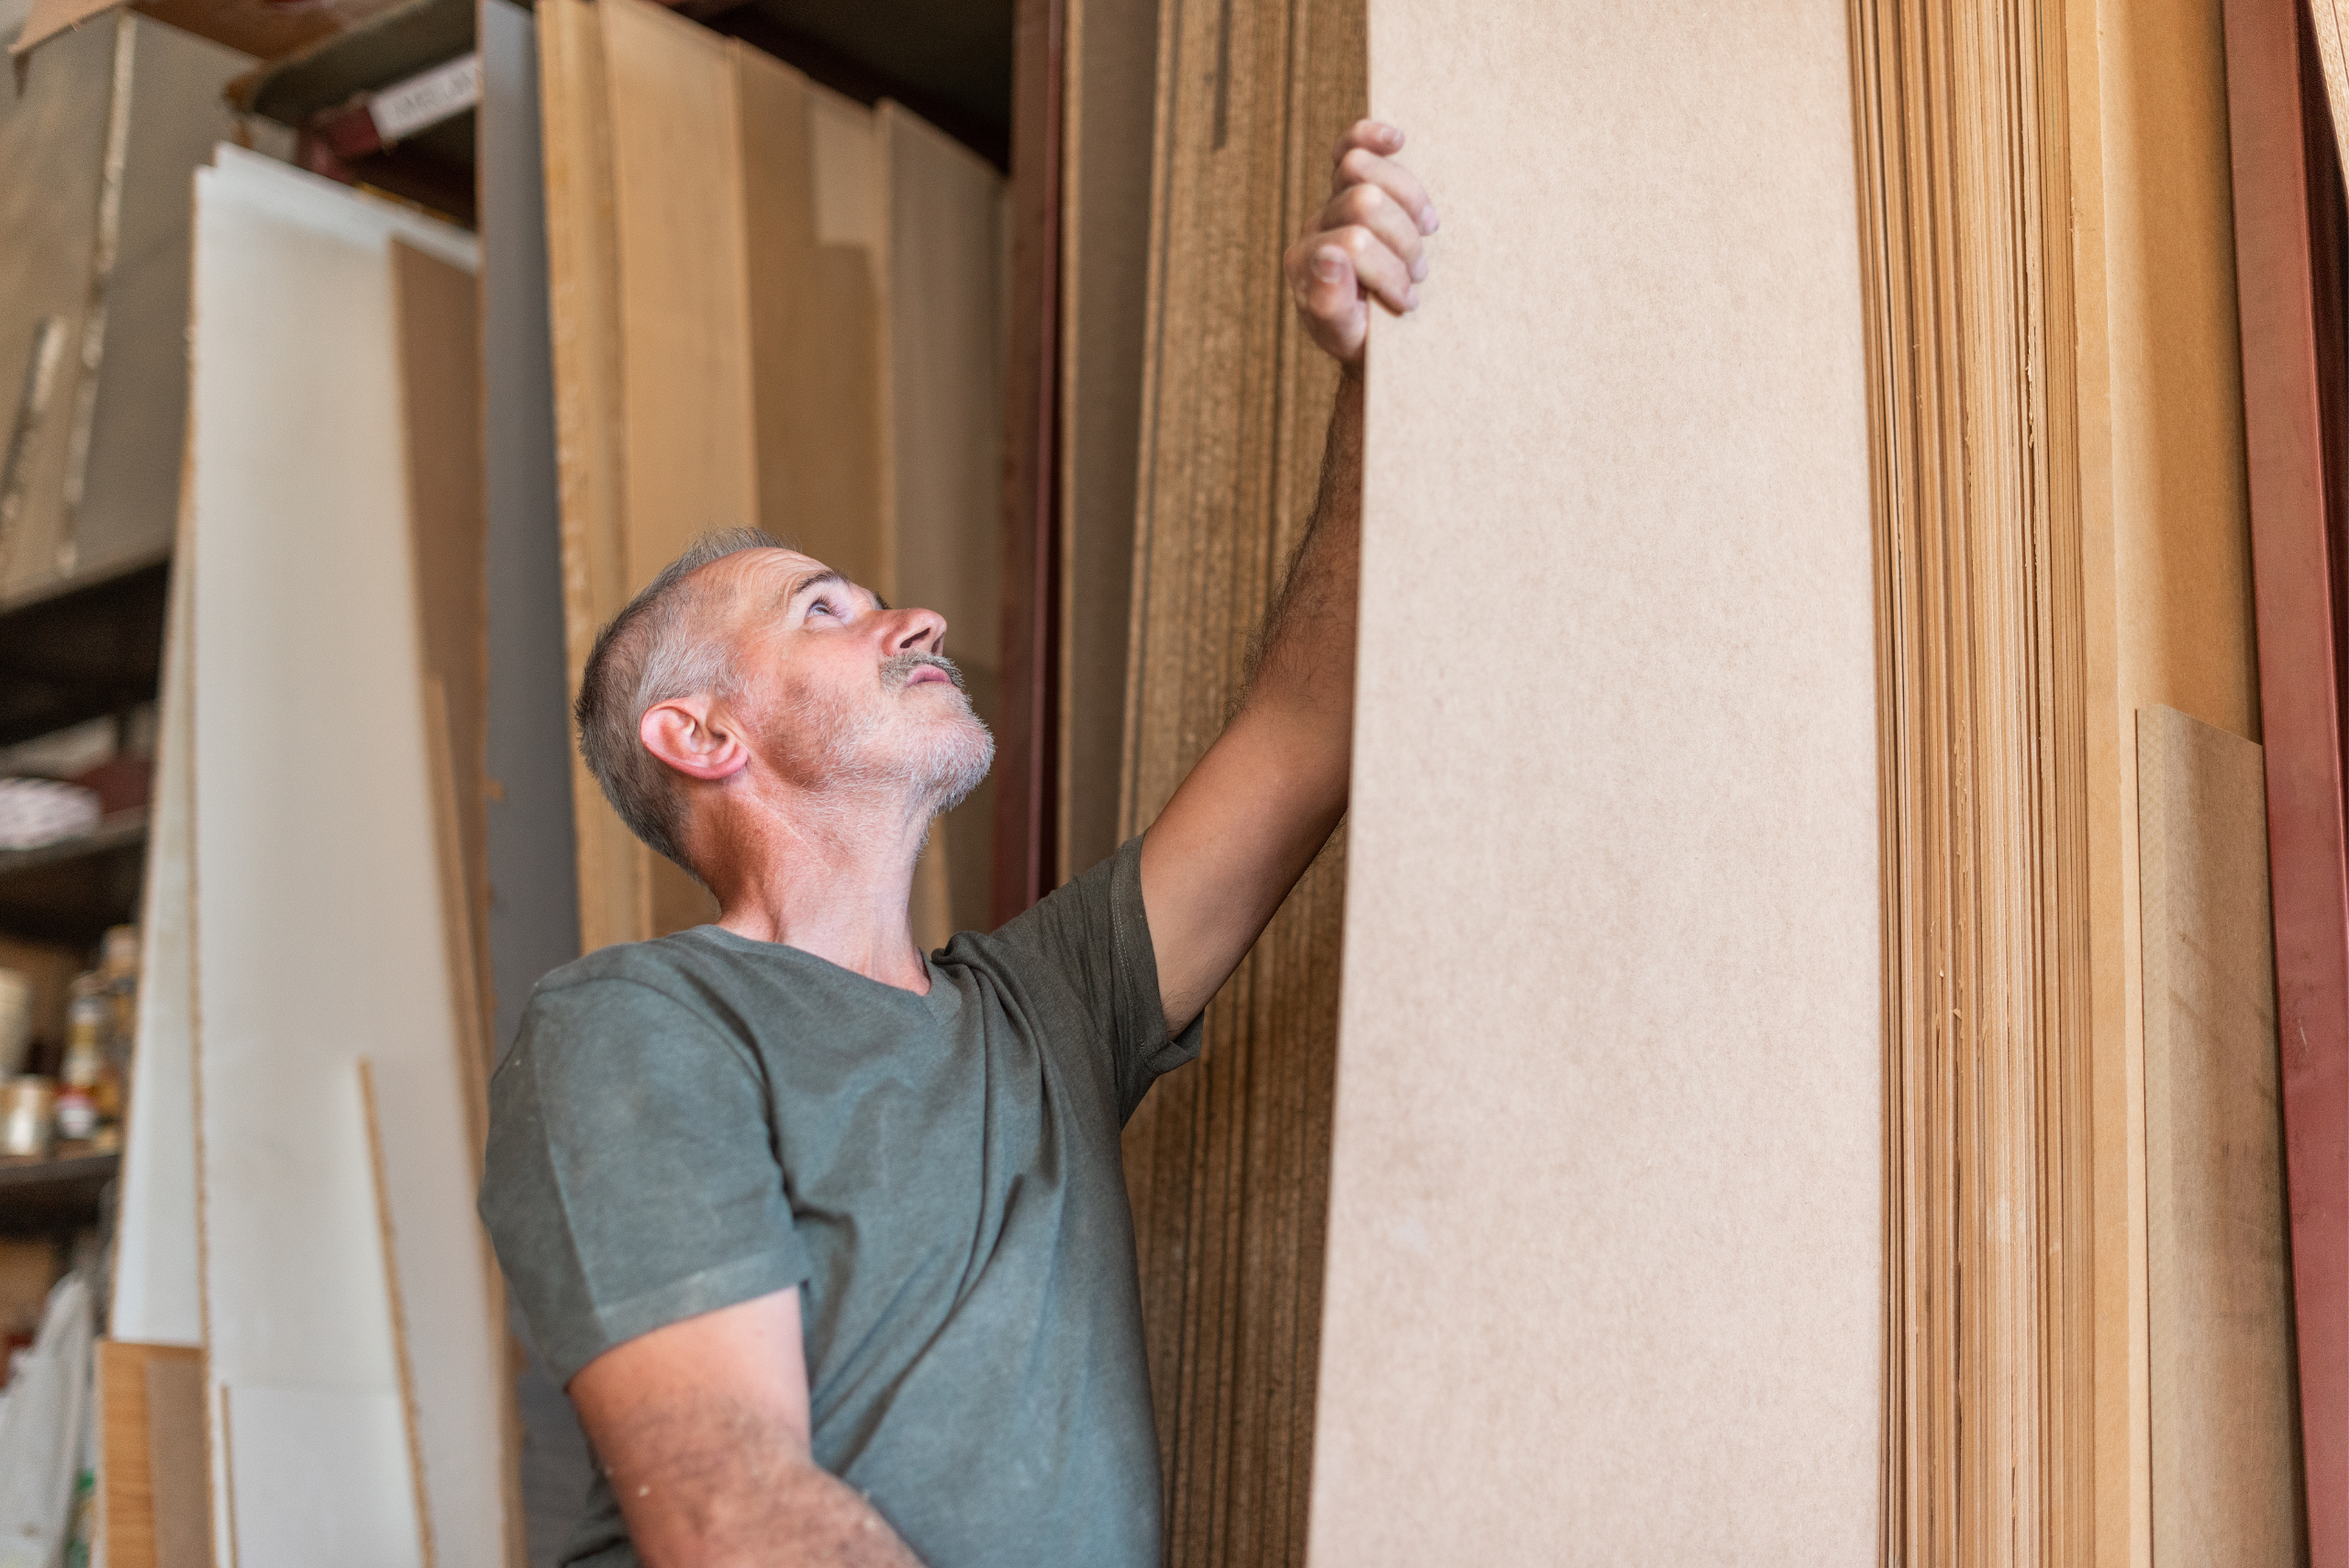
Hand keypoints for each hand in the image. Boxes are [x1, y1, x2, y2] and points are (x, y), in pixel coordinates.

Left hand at [1283, 120, 1437, 364]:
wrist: (1371, 332)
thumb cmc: (1358, 337)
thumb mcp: (1344, 336)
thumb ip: (1329, 305)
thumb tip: (1329, 256)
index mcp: (1304, 263)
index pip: (1354, 244)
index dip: (1389, 271)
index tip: (1408, 302)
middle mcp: (1314, 226)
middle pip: (1366, 202)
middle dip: (1403, 240)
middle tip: (1418, 274)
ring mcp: (1332, 202)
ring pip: (1365, 168)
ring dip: (1409, 204)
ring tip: (1426, 234)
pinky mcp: (1352, 184)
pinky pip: (1351, 146)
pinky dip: (1373, 137)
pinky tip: (1396, 140)